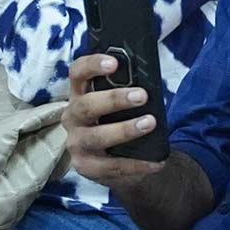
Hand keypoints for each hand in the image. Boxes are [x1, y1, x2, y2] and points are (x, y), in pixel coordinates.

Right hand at [63, 54, 165, 186]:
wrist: (112, 160)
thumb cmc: (116, 121)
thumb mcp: (117, 105)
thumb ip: (126, 92)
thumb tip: (151, 85)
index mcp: (79, 94)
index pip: (77, 73)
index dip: (92, 65)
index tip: (114, 63)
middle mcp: (72, 117)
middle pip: (86, 105)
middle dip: (114, 99)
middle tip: (142, 95)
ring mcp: (76, 143)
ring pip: (97, 136)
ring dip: (125, 129)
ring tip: (149, 123)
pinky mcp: (85, 166)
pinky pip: (111, 166)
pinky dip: (136, 164)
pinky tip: (156, 161)